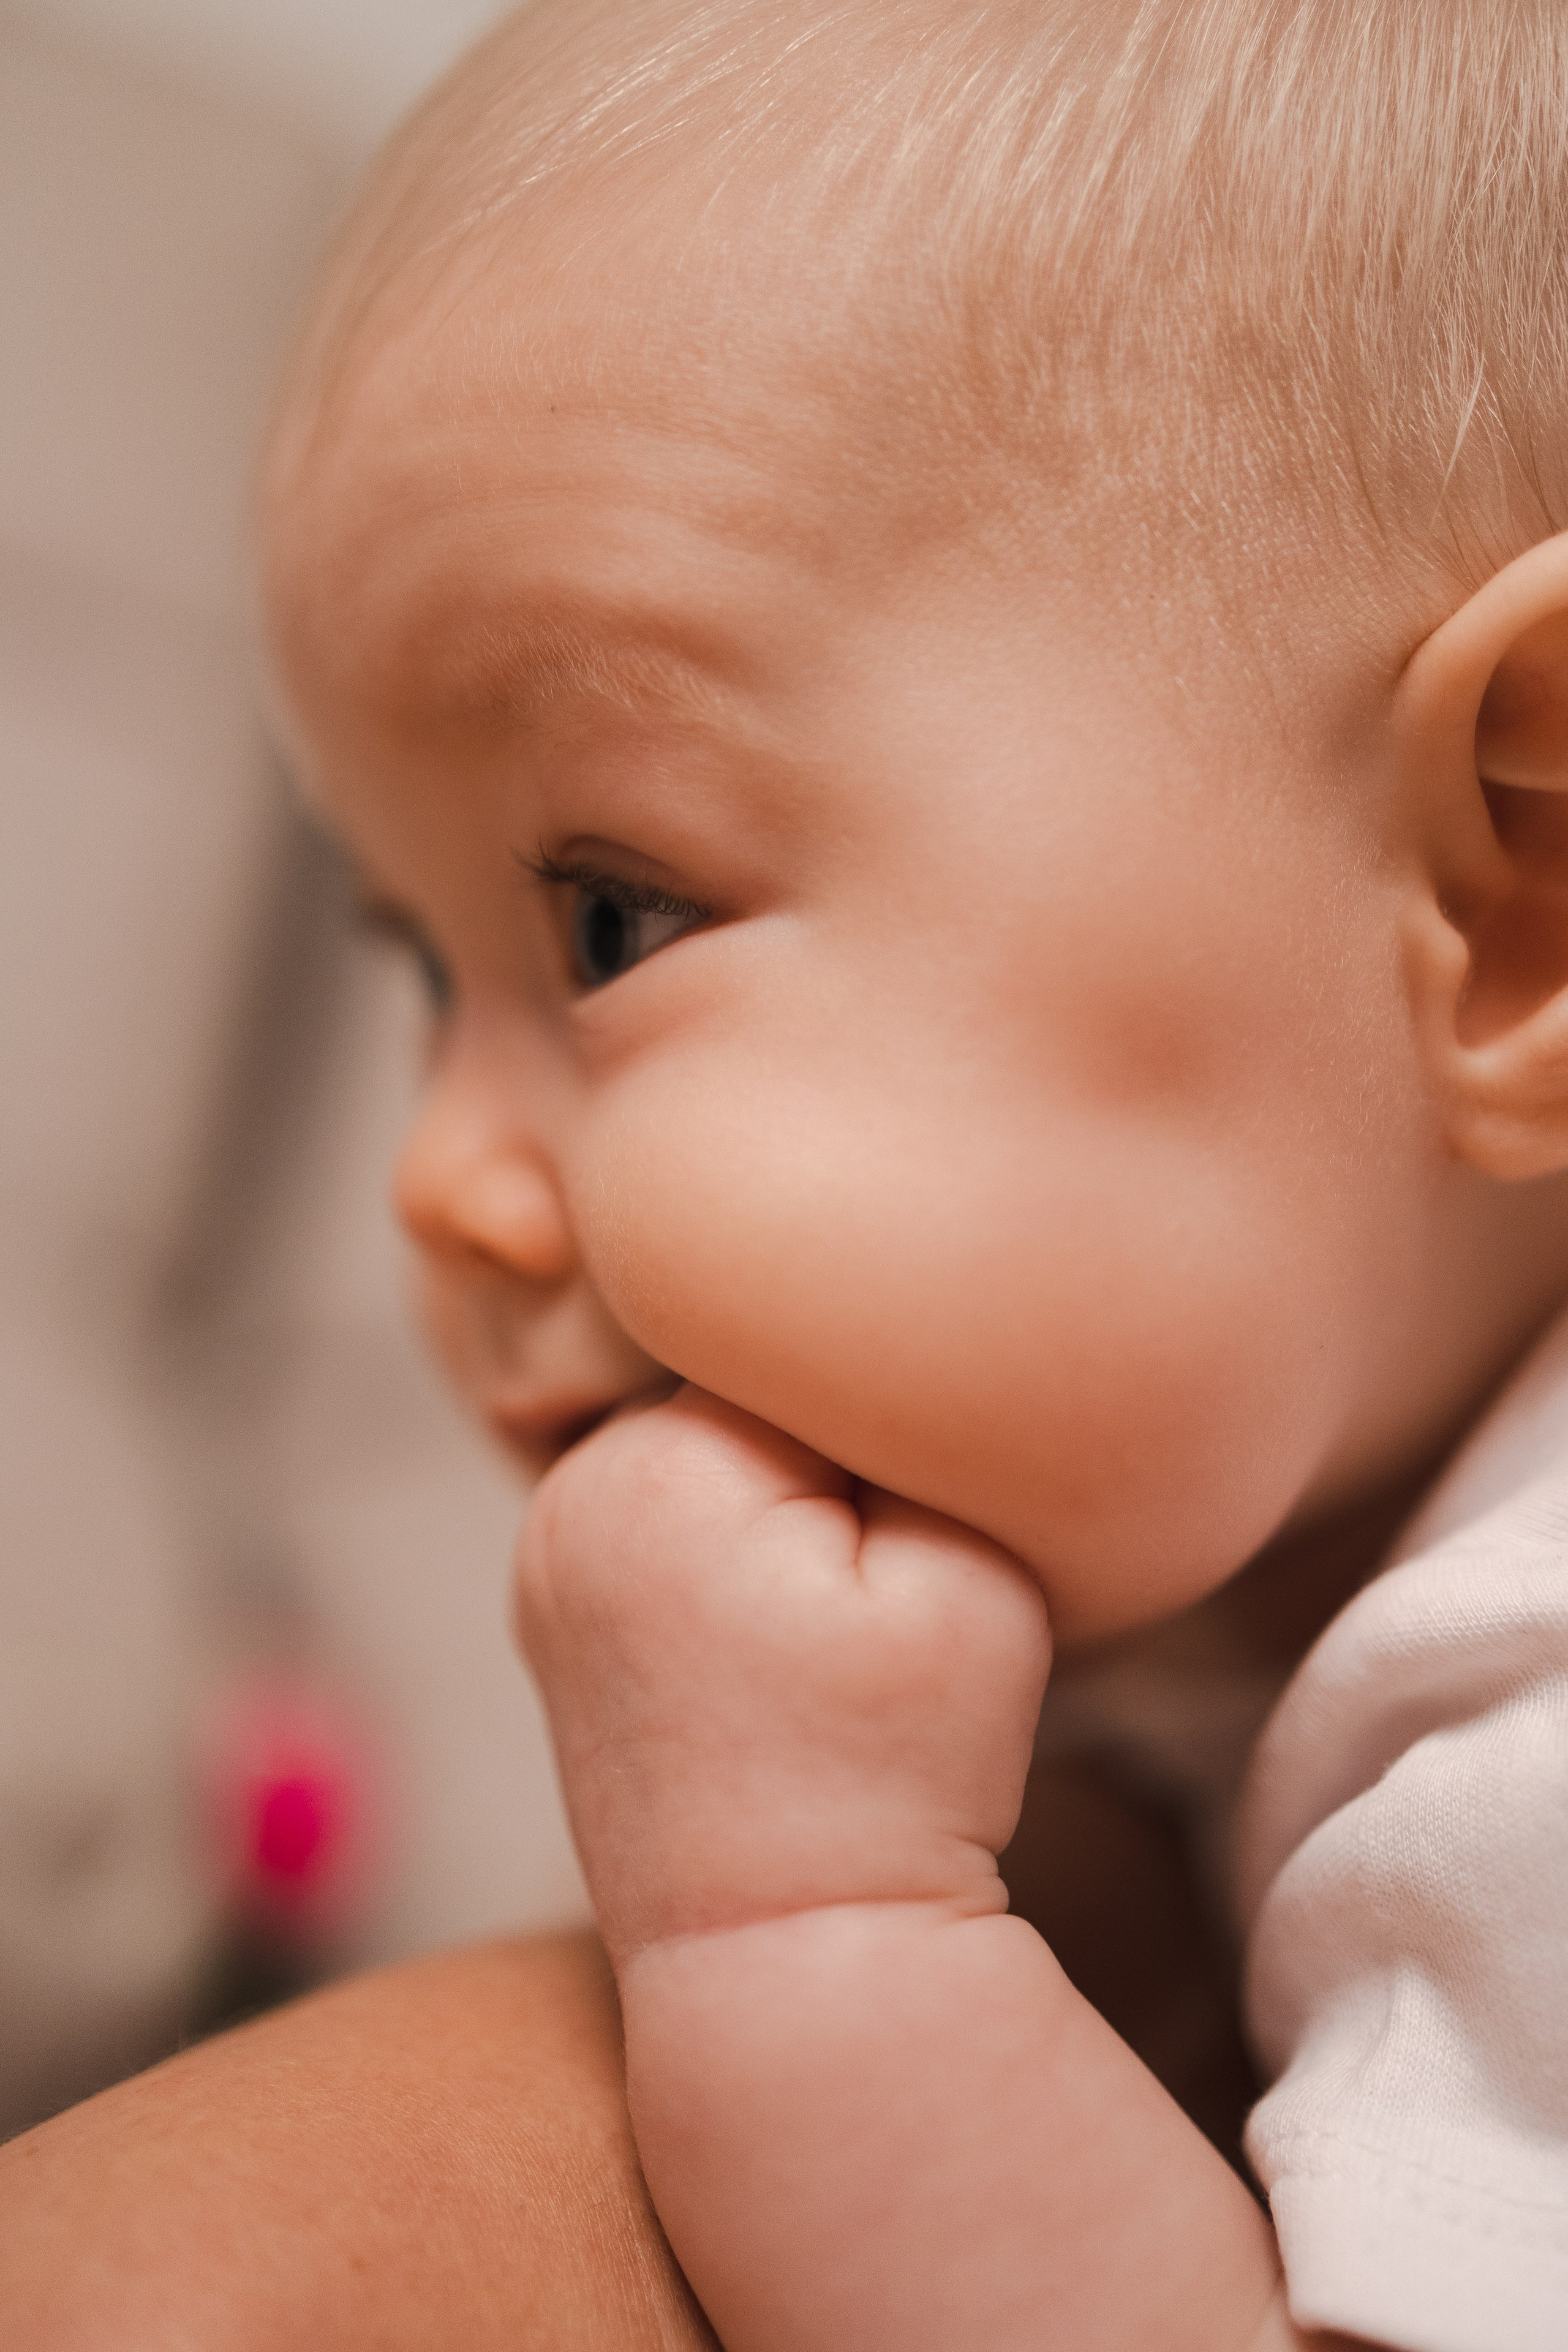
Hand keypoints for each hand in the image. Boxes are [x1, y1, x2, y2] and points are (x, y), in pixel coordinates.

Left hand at [515, 1385, 1051, 1962]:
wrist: (792, 1961)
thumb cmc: (900, 1773)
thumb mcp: (972, 1575)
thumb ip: (926, 1429)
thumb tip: (884, 1348)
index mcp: (660, 1465)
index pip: (792, 1342)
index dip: (882, 1407)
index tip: (914, 1508)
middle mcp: (568, 1496)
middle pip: (729, 1387)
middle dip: (813, 1443)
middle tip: (870, 1565)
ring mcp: (542, 1557)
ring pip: (694, 1444)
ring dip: (764, 1486)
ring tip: (818, 1603)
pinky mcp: (550, 1610)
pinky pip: (656, 1509)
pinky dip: (716, 1533)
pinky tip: (765, 1617)